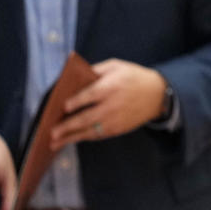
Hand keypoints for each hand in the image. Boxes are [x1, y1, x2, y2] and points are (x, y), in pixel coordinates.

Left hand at [51, 60, 167, 148]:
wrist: (158, 94)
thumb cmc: (134, 77)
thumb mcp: (117, 66)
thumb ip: (96, 70)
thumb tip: (74, 78)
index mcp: (112, 86)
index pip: (90, 95)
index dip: (76, 102)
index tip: (64, 107)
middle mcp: (113, 105)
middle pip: (86, 118)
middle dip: (67, 126)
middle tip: (52, 132)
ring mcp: (116, 120)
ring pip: (90, 131)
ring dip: (71, 137)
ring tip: (55, 143)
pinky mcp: (119, 129)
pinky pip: (98, 135)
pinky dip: (84, 138)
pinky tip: (73, 139)